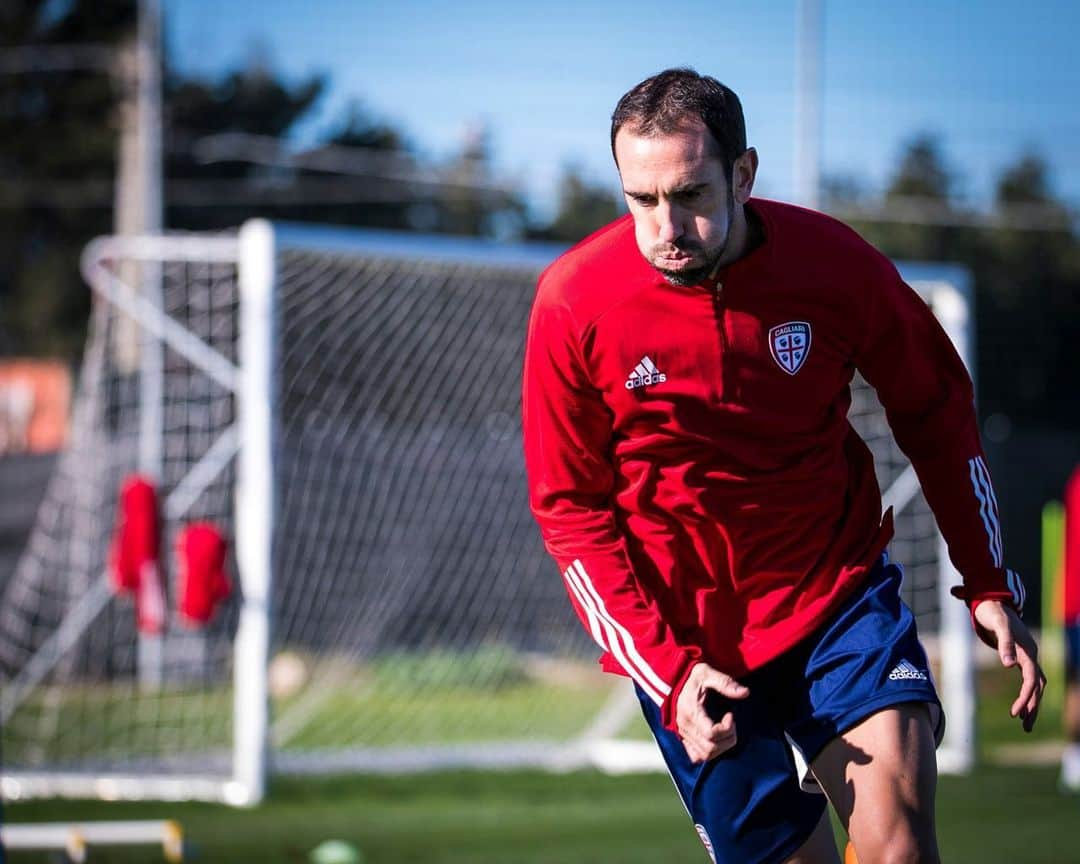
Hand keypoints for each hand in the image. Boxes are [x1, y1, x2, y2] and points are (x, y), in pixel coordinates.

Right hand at [675, 661, 748, 761]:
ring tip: (725, 730)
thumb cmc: (692, 676)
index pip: (711, 734)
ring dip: (721, 747)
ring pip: (705, 755)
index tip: (730, 715)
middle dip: (728, 739)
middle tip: (731, 723)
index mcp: (690, 711)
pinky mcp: (683, 737)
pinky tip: (715, 739)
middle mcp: (685, 726)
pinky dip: (709, 752)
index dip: (727, 728)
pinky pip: (695, 756)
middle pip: (710, 748)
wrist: (673, 679)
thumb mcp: (707, 673)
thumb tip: (745, 692)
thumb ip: (725, 683)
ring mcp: (683, 734)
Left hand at [973, 600, 1046, 732]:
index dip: (1026, 696)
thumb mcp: (997, 624)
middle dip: (1032, 707)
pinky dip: (1027, 694)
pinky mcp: (1021, 657)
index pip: (1032, 679)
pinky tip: (1020, 706)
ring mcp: (1028, 656)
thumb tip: (1008, 665)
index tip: (1015, 713)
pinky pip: (1029, 680)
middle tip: (1025, 727)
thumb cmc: (992, 612)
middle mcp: (1031, 654)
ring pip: (1036, 685)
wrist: (992, 600)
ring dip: (1032, 703)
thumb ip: (1004, 642)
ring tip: (1024, 724)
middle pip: (1038, 686)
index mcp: (1028, 650)